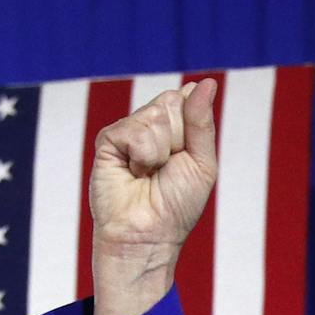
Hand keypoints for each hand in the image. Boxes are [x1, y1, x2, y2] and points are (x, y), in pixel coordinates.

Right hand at [90, 79, 217, 314]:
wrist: (149, 232)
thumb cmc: (178, 204)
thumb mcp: (202, 162)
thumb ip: (201, 122)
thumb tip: (205, 81)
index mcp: (178, 127)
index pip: (187, 99)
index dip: (192, 124)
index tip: (187, 153)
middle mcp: (152, 125)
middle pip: (171, 102)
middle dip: (179, 138)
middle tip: (169, 167)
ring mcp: (129, 131)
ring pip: (154, 115)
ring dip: (161, 150)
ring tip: (150, 173)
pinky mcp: (108, 140)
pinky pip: (134, 130)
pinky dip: (143, 154)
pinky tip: (134, 172)